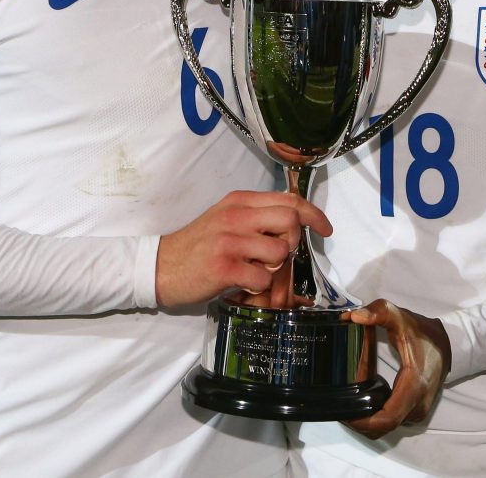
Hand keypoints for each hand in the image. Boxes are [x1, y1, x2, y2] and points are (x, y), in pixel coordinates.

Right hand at [156, 190, 331, 307]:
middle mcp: (236, 216)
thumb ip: (257, 215)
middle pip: (291, 222)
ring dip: (276, 268)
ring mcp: (230, 241)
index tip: (326, 229)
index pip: (290, 200)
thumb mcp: (226, 217)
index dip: (314, 214)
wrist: (160, 266)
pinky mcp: (224, 268)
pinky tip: (243, 283)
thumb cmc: (198, 244)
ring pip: (280, 253)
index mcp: (239, 201)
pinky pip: (263, 279)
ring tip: (256, 270)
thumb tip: (296, 220)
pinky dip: (260, 286)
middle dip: (294, 242)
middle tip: (280, 254)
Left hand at [343, 299, 451, 438]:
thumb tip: (354, 317)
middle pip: (382, 427)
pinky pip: (391, 419)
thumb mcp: (401, 317)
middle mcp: (417, 406)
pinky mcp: (414, 411)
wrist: (448, 344)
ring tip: (351, 394)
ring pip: (385, 426)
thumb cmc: (423, 333)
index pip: (386, 419)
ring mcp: (417, 412)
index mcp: (414, 387)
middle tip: (340, 401)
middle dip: (359, 418)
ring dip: (367, 414)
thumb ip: (379, 312)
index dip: (362, 421)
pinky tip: (365, 393)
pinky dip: (376, 411)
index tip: (344, 412)